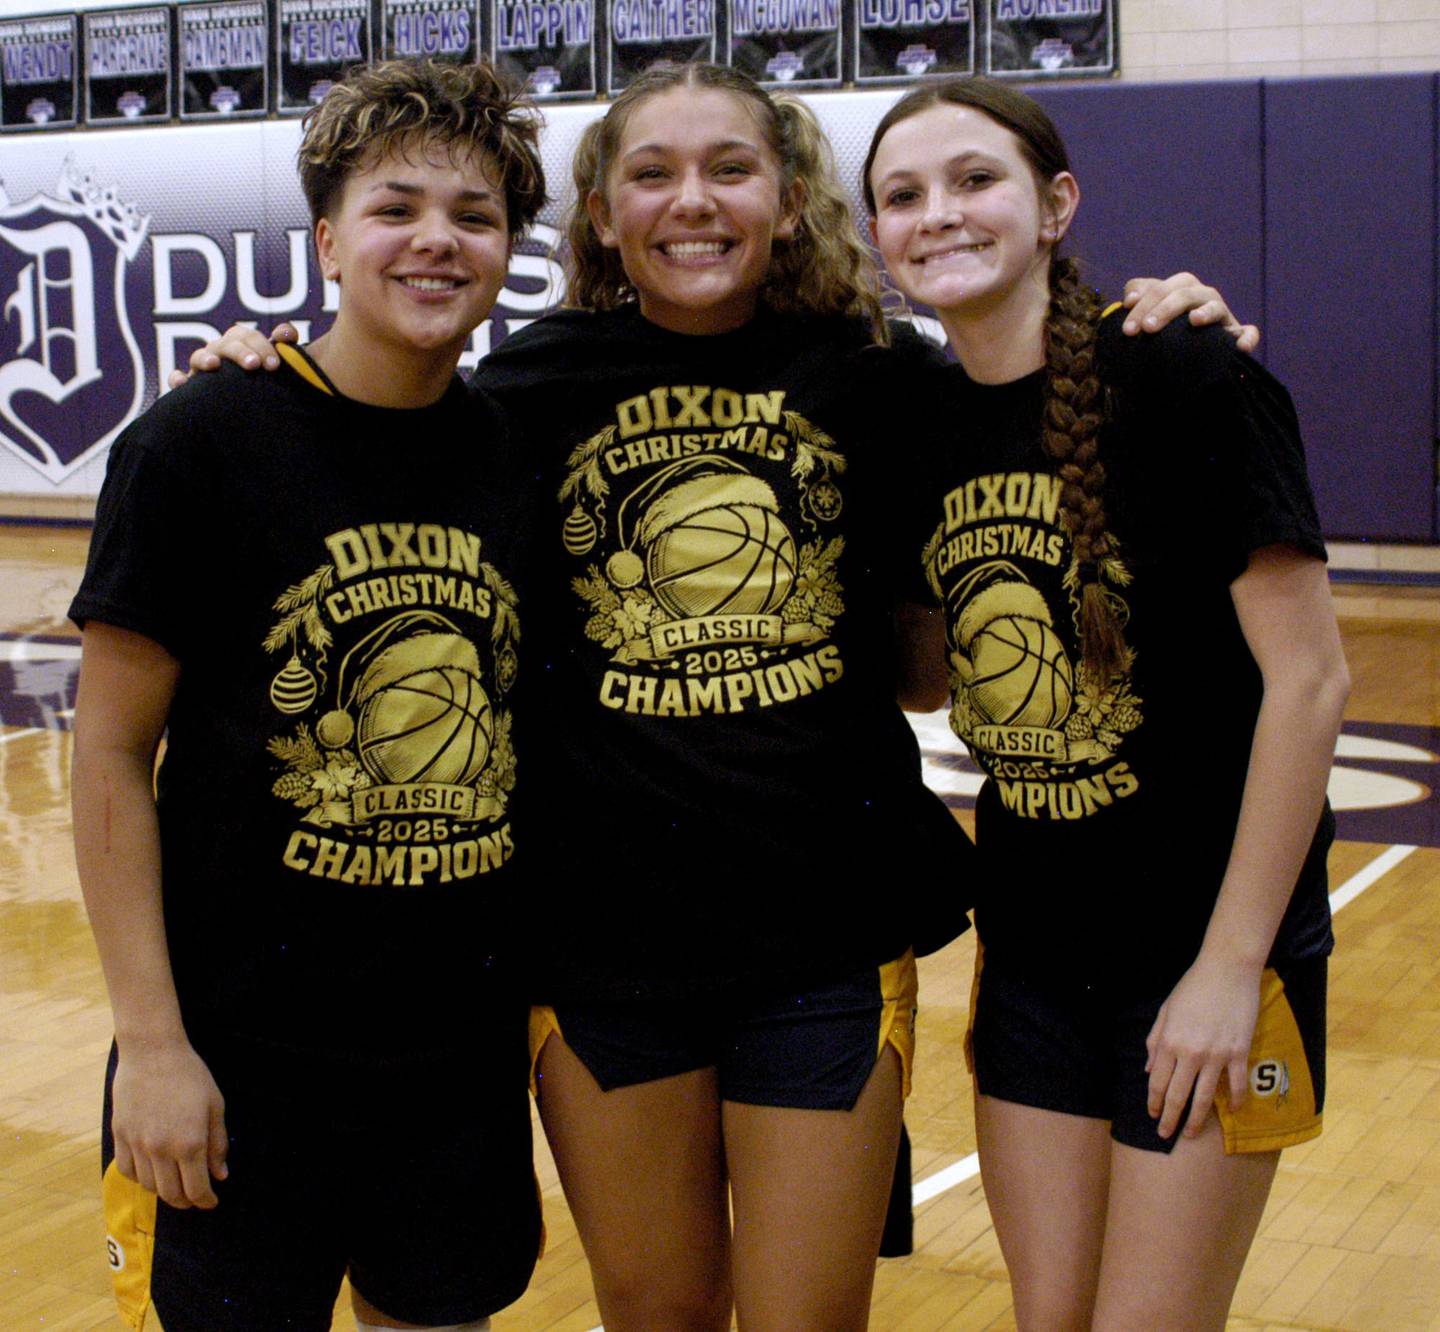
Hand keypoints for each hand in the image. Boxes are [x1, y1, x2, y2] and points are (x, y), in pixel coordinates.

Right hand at [111, 1039, 227, 1207]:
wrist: (152, 1053)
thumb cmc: (190, 1076)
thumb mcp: (215, 1106)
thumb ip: (218, 1144)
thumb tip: (221, 1174)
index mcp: (189, 1143)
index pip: (196, 1189)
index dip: (206, 1201)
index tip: (212, 1202)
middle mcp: (160, 1150)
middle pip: (171, 1194)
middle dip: (186, 1201)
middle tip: (196, 1197)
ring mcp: (137, 1145)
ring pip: (148, 1186)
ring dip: (164, 1191)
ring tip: (176, 1184)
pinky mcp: (120, 1136)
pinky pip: (127, 1170)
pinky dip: (140, 1178)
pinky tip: (152, 1171)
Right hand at [165, 322, 299, 388]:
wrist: (252, 416)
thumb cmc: (264, 386)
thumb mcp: (276, 368)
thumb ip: (285, 348)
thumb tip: (287, 333)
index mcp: (240, 346)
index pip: (247, 336)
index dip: (261, 345)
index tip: (274, 366)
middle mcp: (220, 354)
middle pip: (225, 343)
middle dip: (240, 351)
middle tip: (254, 365)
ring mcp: (202, 370)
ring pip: (199, 356)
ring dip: (206, 358)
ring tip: (214, 365)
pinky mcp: (189, 388)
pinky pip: (176, 379)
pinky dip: (177, 378)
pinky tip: (183, 384)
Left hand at [1122, 273, 1260, 353]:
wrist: (1188, 359)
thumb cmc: (1165, 335)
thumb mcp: (1149, 318)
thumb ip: (1138, 303)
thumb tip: (1128, 300)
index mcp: (1179, 291)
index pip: (1161, 287)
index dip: (1143, 299)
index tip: (1126, 317)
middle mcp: (1202, 298)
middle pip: (1185, 292)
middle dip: (1163, 307)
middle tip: (1145, 328)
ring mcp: (1221, 315)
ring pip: (1216, 305)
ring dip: (1205, 311)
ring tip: (1193, 321)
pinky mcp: (1236, 334)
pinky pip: (1247, 332)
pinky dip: (1247, 337)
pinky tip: (1240, 347)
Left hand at [1145, 952, 1261, 1139]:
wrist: (1226, 970)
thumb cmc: (1192, 987)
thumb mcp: (1165, 1010)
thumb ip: (1156, 1041)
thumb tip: (1151, 1070)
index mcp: (1170, 1041)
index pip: (1159, 1082)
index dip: (1154, 1102)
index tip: (1153, 1116)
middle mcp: (1191, 1053)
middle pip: (1179, 1095)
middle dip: (1171, 1119)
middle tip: (1165, 1136)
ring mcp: (1217, 1055)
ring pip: (1205, 1097)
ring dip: (1197, 1119)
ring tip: (1192, 1135)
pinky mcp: (1239, 1052)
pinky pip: (1236, 1084)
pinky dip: (1234, 1101)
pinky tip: (1231, 1111)